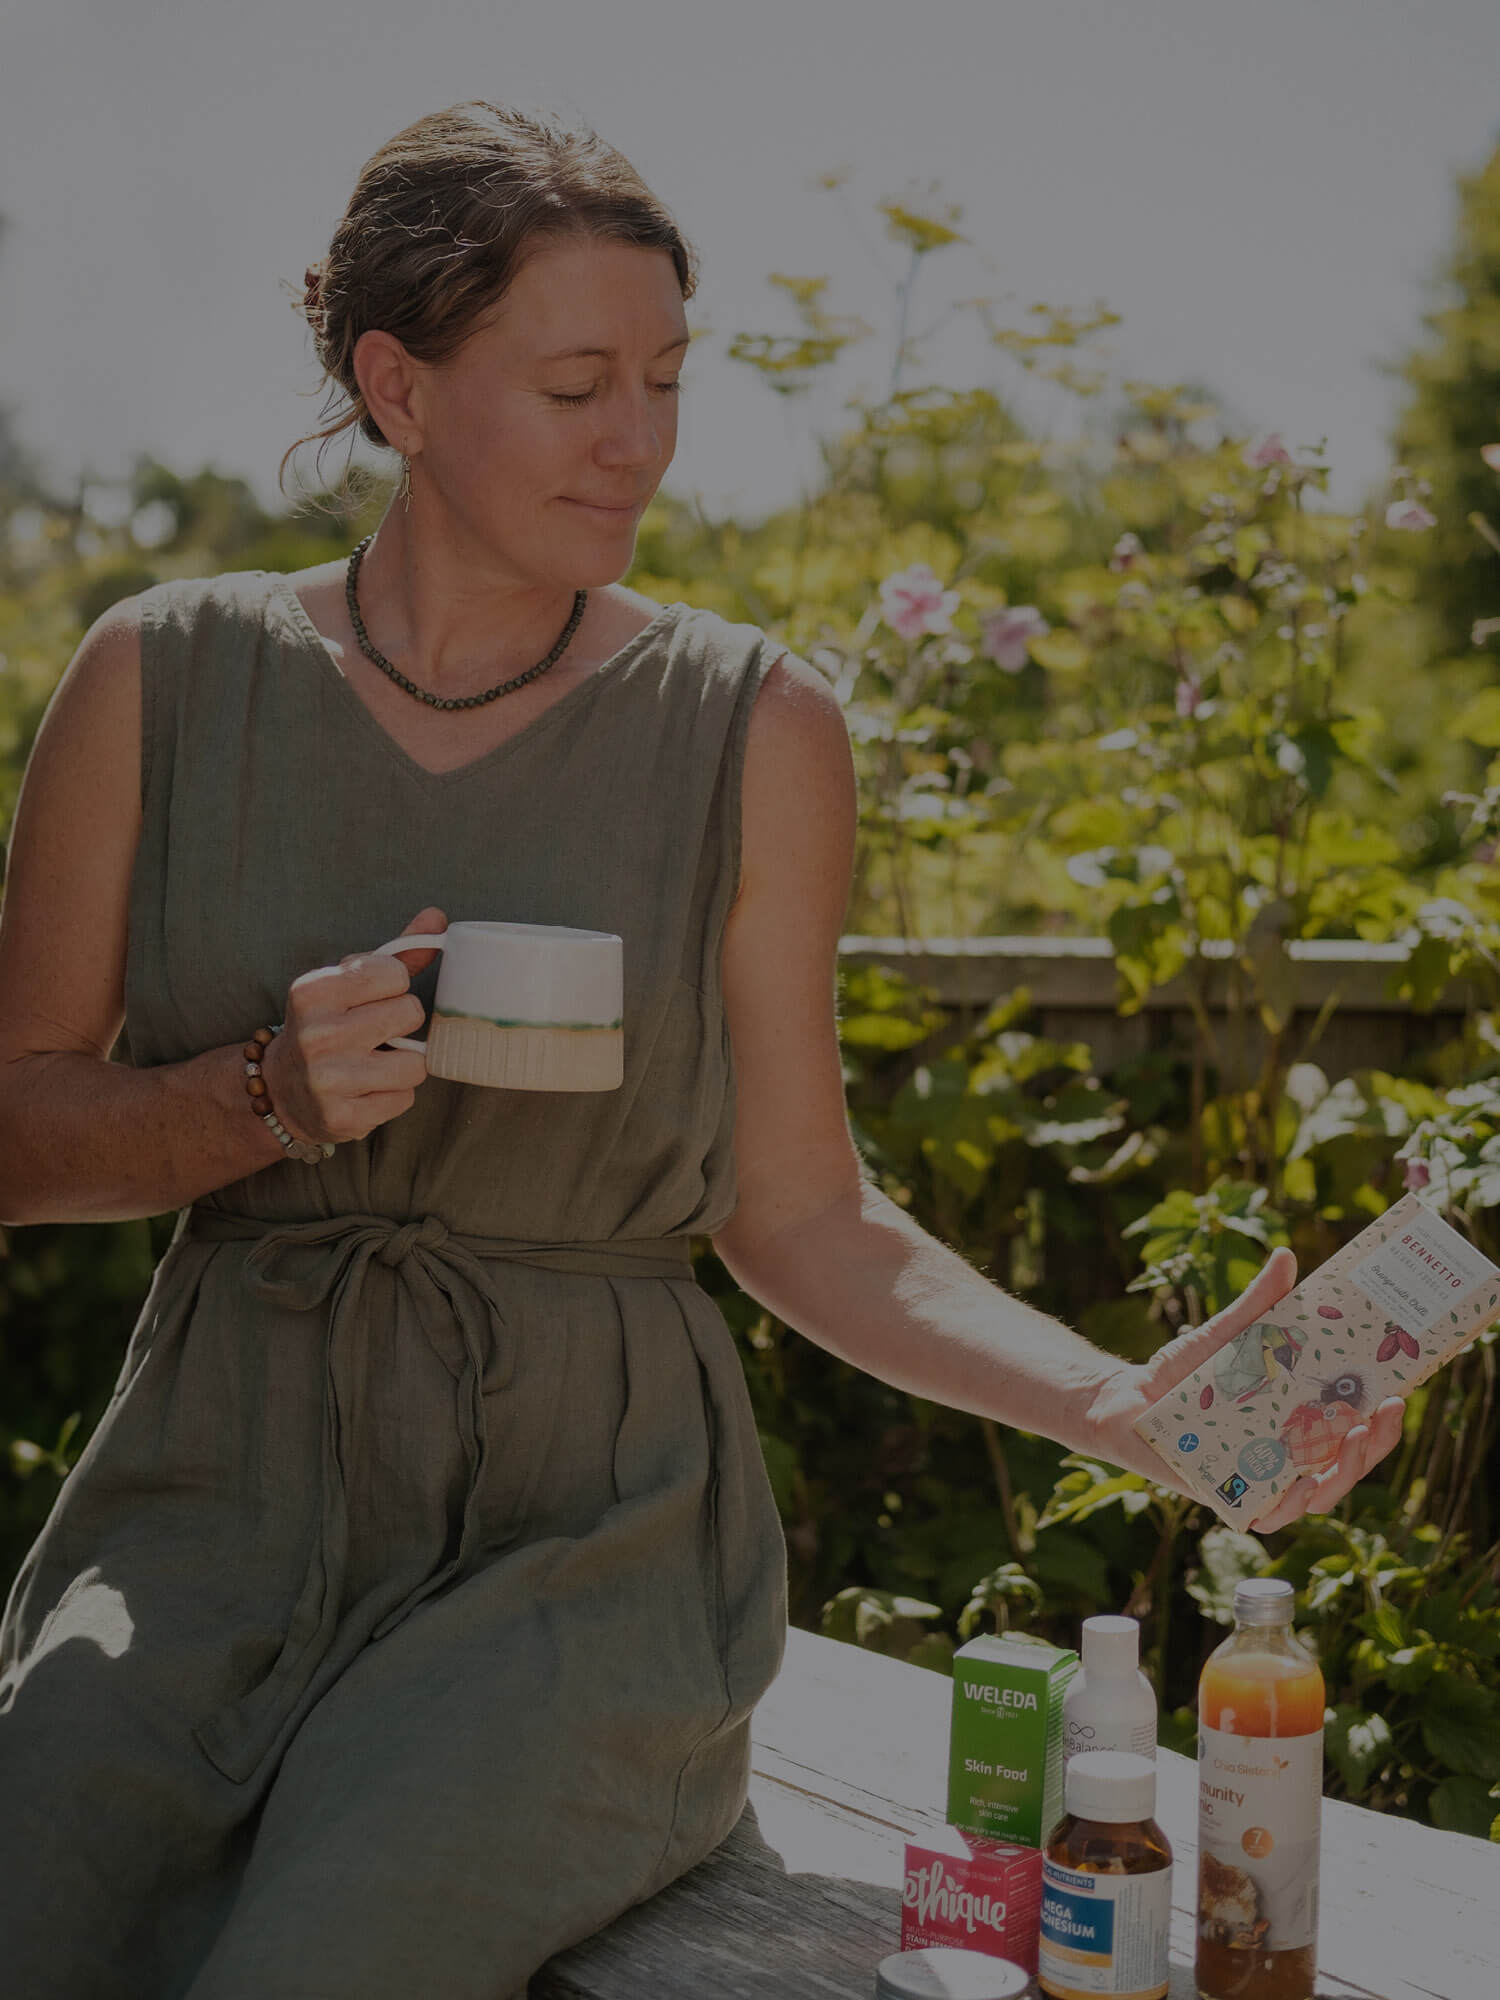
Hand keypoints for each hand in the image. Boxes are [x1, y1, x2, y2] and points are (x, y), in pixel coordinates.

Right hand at [259, 906, 447, 1145]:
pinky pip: (404, 1099)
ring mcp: (328, 1080)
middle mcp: (317, 1034)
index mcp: (312, 991)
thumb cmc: (326, 1025)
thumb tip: (438, 917)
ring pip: (416, 1064)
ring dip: (403, 1064)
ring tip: (374, 1064)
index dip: (393, 987)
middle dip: (401, 1023)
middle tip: (376, 1032)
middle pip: (410, 1014)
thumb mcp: (347, 983)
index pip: (394, 974)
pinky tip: (366, 1090)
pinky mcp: (343, 1118)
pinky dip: (393, 1095)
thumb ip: (396, 953)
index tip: (372, 998)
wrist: (280, 1090)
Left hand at [1086, 1246, 1405, 1532]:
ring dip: (1345, 1472)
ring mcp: (1261, 1482)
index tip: (1398, 1393)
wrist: (1126, 1399)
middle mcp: (1286, 1459)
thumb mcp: (1227, 1334)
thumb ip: (1258, 1304)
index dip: (1380, 1421)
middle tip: (1386, 1410)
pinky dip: (1293, 1505)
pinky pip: (1271, 1516)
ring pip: (1320, 1494)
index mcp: (1296, 1425)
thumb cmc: (1183, 1373)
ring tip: (1354, 1439)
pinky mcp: (1230, 1500)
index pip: (1352, 1430)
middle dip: (1373, 1443)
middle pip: (1346, 1464)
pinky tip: (1306, 1485)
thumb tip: (1285, 1256)